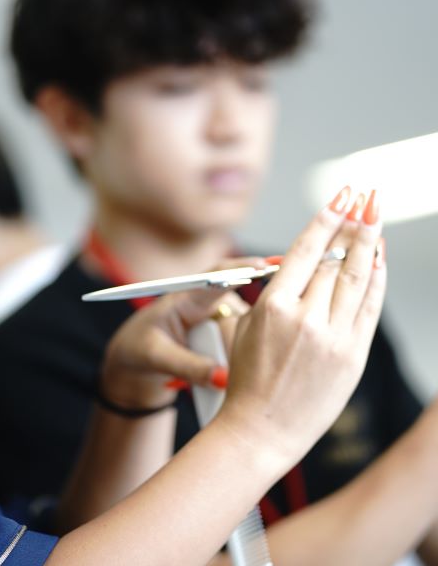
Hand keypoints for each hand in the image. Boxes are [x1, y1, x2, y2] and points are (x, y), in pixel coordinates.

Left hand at [100, 260, 254, 410]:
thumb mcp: (156, 357)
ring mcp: (219, 321)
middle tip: (231, 370)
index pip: (218, 276)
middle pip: (243, 311)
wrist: (133, 361)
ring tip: (222, 377)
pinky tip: (228, 378)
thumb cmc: (139, 348)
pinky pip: (244, 347)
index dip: (242, 268)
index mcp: (186, 297)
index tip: (265, 266)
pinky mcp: (226, 338)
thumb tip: (223, 379)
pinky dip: (241, 362)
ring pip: (248, 332)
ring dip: (243, 353)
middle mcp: (208, 303)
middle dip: (247, 337)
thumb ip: (188, 366)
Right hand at [218, 189, 384, 463]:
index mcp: (273, 307)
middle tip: (367, 199)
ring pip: (357, 279)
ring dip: (369, 245)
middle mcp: (305, 318)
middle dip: (353, 226)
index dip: (327, 219)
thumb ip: (274, 295)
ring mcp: (333, 338)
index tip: (342, 196)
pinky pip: (369, 307)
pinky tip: (379, 260)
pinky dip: (377, 280)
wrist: (261, 429)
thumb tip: (300, 266)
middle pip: (335, 261)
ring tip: (376, 219)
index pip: (305, 251)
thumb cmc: (247, 379)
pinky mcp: (352, 356)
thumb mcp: (247, 328)